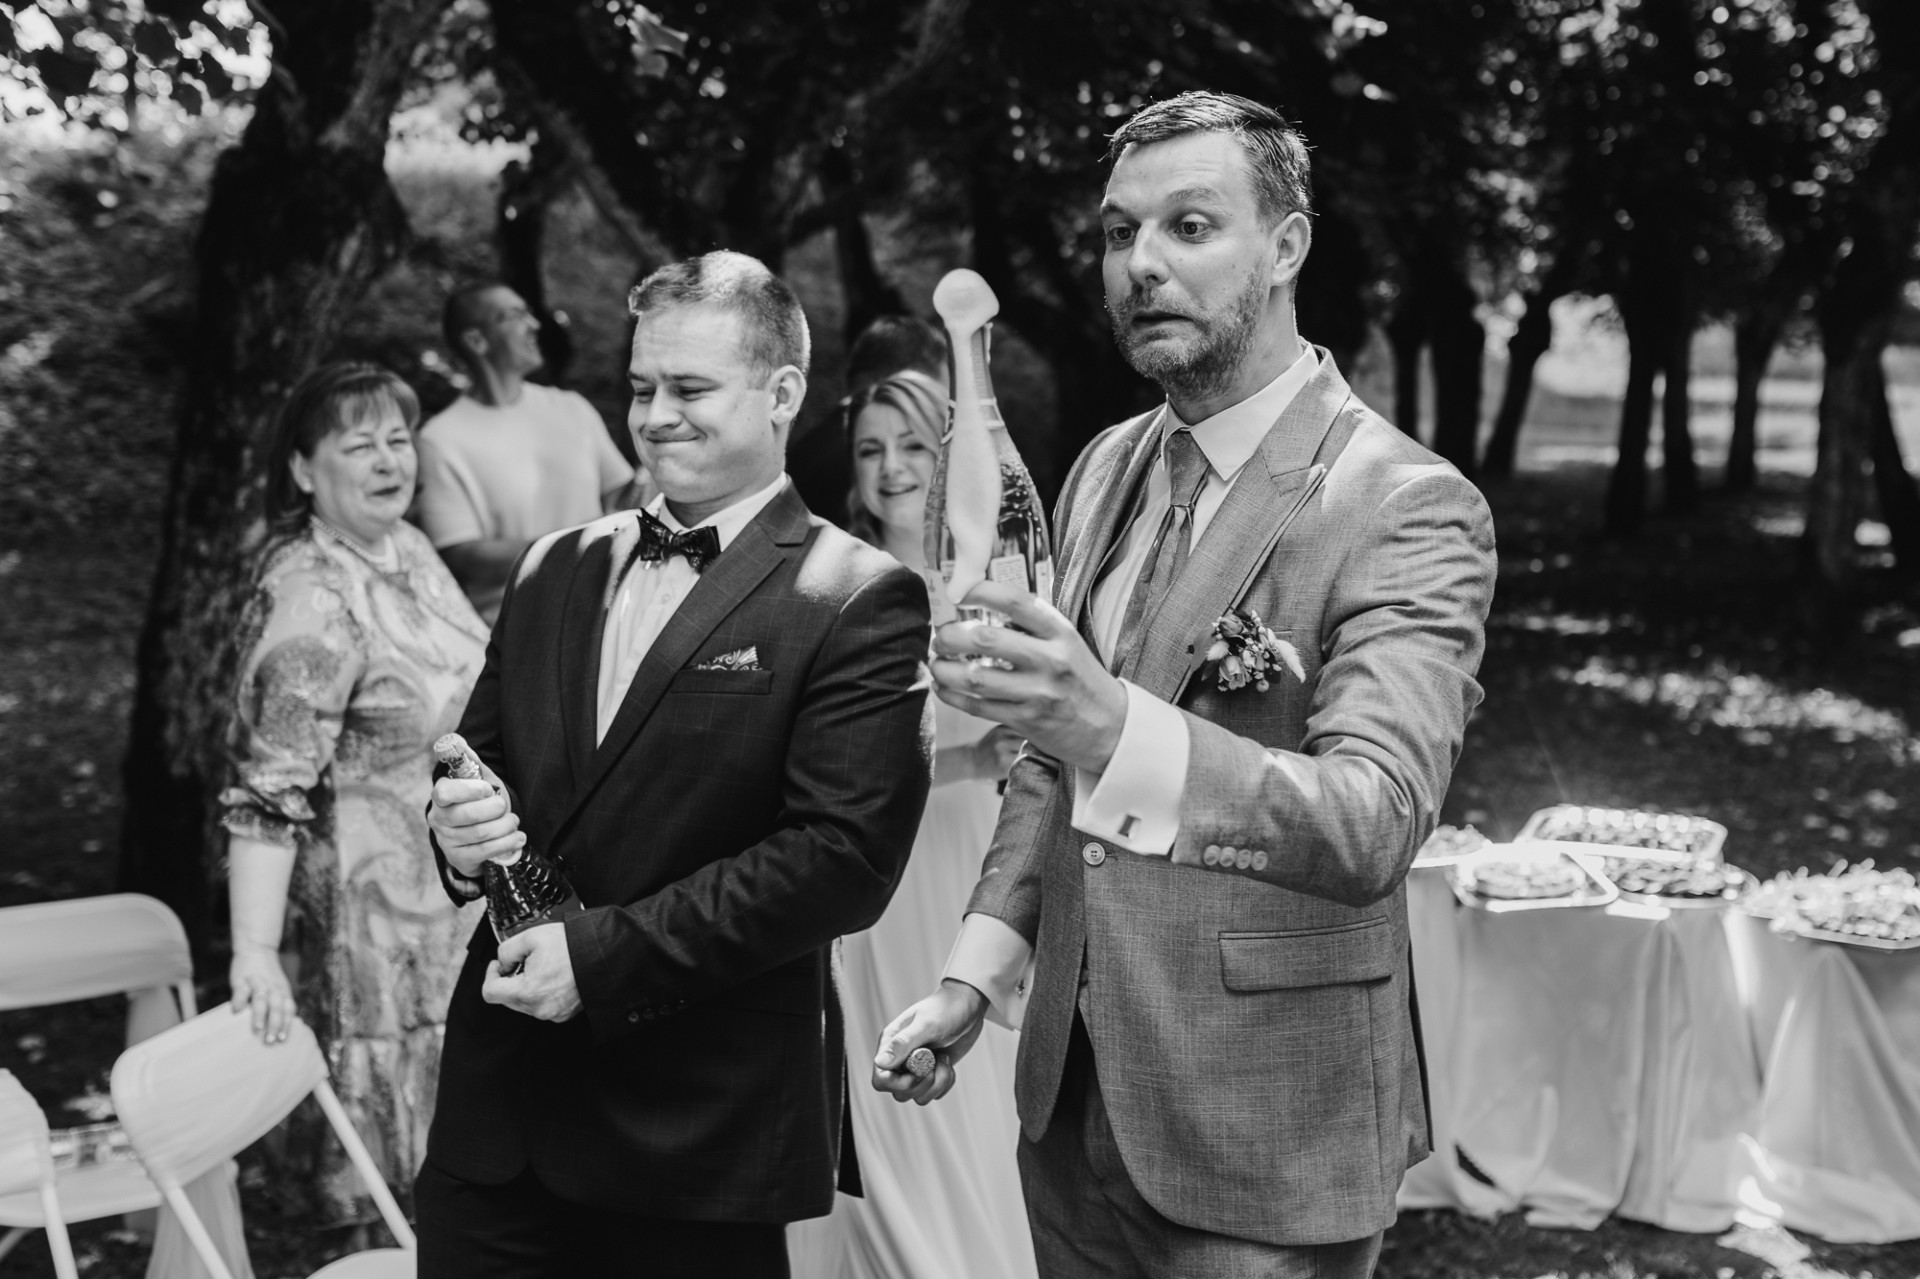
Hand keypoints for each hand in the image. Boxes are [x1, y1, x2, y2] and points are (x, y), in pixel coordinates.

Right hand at [230, 948, 295, 1044]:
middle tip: (270, 1040)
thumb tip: (277, 1029)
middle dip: (275, 1024)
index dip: (286, 1024)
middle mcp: (273, 987)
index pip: (288, 1009)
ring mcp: (257, 982)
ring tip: (258, 1029)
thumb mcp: (278, 987)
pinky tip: (237, 1011)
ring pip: (262, 999)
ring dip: (260, 1014)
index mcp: (282, 991)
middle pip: (277, 1006)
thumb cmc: (267, 975)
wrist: (257, 948)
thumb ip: (278, 1004)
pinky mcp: (242, 979)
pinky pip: (241, 990)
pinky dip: (240, 1000)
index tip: (283, 1040)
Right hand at [429, 757, 524, 878]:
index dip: (468, 790)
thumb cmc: (476, 801)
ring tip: (514, 821)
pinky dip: (507, 843)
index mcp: (441, 796)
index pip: (444, 792)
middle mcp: (438, 819)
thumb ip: (468, 760)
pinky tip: (518, 837)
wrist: (474, 836)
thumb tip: (457, 739)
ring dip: (505, 826)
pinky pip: (485, 852)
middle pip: (467, 815)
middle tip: (505, 806)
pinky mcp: (460, 858)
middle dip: (495, 809)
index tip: (489, 789)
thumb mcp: (475, 779)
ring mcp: (447, 841)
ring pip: (480, 834)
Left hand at [481, 924, 581, 1021]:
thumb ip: (506, 950)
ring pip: (524, 1002)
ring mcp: (553, 1013)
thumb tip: (502, 963)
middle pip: (507, 998)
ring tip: (544, 966)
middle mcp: (539, 1008)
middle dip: (510, 979)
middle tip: (524, 961)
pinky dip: (542, 992)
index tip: (499, 965)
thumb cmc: (573, 945)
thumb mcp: (531, 937)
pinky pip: (542, 1005)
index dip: (490, 975)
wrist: (604, 954)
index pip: (490, 993)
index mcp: (527, 992)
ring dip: (527, 986)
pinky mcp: (564, 1013)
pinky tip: (554, 976)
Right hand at [871, 979, 988, 1104]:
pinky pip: (934, 1093)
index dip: (897, 1083)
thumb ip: (903, 1043)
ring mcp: (916, 1068)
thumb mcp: (926, 1024)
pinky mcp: (932, 1073)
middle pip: (899, 1092)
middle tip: (934, 1061)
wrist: (968, 1006)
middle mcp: (900, 1059)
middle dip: (921, 1083)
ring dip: (937, 1083)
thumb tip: (880, 1062)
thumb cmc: (946, 1009)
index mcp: (891, 1044)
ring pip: (918, 1096)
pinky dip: (945, 1083)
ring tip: (943, 1059)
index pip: (880, 1078)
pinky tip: (948, 1063)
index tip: (917, 1071)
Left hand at [931, 581, 1128, 773]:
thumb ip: (1031, 624)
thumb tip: (979, 603)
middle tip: (940, 636)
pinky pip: (978, 707)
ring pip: (975, 678)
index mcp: (1060, 632)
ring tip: (937, 663)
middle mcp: (1050, 660)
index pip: (1015, 602)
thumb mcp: (1066, 642)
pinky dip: (952, 696)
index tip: (957, 592)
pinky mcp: (1027, 722)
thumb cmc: (1079, 677)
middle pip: (986, 639)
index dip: (980, 592)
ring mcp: (1038, 693)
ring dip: (945, 669)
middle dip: (951, 636)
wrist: (1110, 727)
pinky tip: (944, 687)